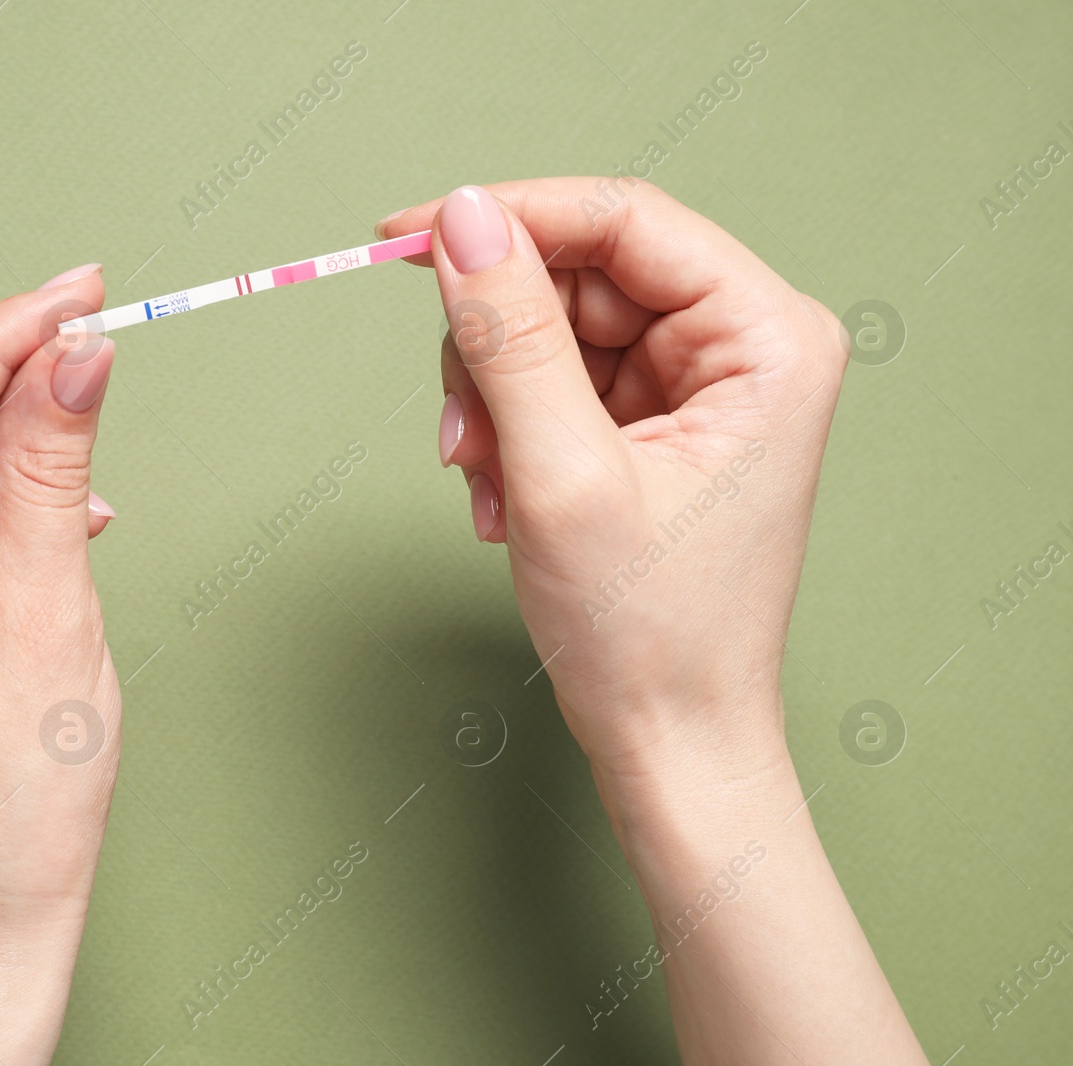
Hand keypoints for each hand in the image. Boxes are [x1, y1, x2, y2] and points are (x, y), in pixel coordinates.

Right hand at [378, 183, 926, 1064]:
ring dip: (493, 401)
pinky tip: (503, 500)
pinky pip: (552, 382)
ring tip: (489, 487)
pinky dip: (507, 432)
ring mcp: (697, 386)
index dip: (507, 218)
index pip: (621, 220)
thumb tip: (462, 220)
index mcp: (765, 337)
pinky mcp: (655, 423)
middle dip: (496, 347)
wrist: (670, 743)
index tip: (404, 239)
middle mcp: (742, 345)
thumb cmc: (649, 634)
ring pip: (550, 328)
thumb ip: (510, 337)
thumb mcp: (563, 473)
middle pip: (577, 274)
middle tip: (461, 434)